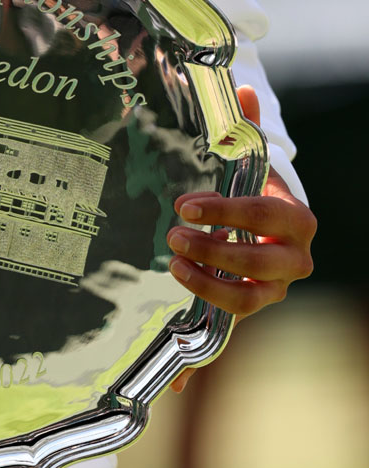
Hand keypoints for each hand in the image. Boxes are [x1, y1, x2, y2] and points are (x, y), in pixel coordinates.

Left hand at [167, 87, 314, 390]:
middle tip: (175, 234)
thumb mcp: (247, 159)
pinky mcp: (241, 317)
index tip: (188, 203)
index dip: (231, 212)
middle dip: (219, 251)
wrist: (260, 227)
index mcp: (295, 222)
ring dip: (209, 290)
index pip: (268, 217)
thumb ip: (244, 127)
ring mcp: (268, 294)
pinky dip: (198, 368)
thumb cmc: (250, 188)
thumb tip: (241, 84)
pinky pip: (223, 344)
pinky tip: (172, 383)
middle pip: (262, 267)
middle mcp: (290, 264)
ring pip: (247, 304)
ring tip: (173, 266)